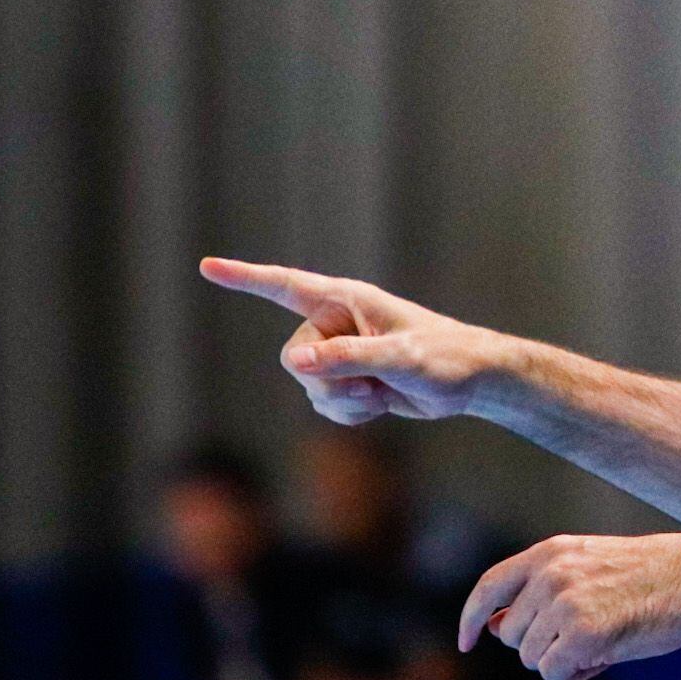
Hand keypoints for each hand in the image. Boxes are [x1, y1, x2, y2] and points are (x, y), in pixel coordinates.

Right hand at [199, 256, 510, 424]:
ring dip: (343, 400)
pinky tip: (382, 403)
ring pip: (308, 387)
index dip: (245, 278)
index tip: (207, 265)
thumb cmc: (446, 358)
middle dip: (327, 381)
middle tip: (373, 383)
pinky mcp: (349, 379)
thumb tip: (294, 361)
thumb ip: (346, 358)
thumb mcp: (398, 359)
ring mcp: (341, 353)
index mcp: (347, 300)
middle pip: (293, 358)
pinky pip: (325, 406)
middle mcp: (338, 323)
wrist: (473, 382)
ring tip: (383, 390)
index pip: (285, 286)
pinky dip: (351, 414)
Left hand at [457, 532, 680, 679]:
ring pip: (532, 658)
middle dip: (542, 645)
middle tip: (587, 637)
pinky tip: (607, 654)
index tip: (466, 641)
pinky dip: (577, 673)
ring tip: (603, 640)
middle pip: (512, 635)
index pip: (491, 585)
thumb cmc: (653, 575)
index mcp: (551, 551)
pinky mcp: (582, 632)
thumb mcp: (590, 567)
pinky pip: (555, 672)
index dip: (470, 617)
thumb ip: (543, 591)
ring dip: (563, 660)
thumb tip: (497, 629)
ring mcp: (564, 602)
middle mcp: (550, 573)